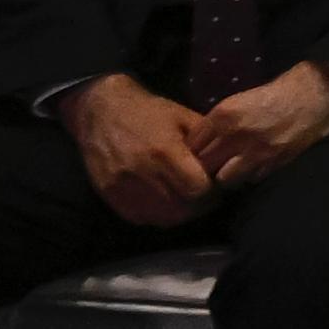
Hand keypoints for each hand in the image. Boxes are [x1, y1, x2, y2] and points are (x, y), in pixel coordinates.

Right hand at [60, 76, 220, 227]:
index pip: (198, 190)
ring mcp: (122, 186)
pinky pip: (139, 217)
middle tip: (204, 197)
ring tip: (186, 201)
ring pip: (161, 217)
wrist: (101, 110)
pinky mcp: (109, 194)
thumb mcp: (184, 117)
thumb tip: (228, 165)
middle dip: (198, 206)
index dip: (213, 193)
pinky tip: (164, 202)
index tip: (217, 188)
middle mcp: (142, 173)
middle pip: (181, 208)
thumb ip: (207, 142)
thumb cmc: (148, 112)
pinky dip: (156, 215)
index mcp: (165, 152)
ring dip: (179, 213)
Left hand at [188, 59, 328, 188]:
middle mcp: (235, 135)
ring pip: (224, 179)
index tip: (194, 155)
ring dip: (226, 176)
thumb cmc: (275, 95)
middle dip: (205, 167)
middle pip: (204, 165)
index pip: (192, 145)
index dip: (192, 152)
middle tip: (209, 167)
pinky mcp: (273, 163)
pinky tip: (253, 168)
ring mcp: (255, 151)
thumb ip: (217, 122)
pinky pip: (250, 179)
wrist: (314, 96)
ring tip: (230, 171)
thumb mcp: (238, 101)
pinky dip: (249, 176)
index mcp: (222, 115)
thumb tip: (199, 143)